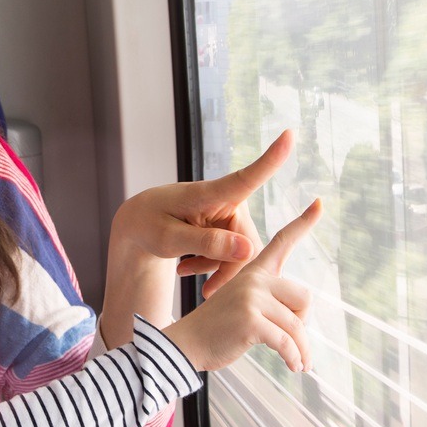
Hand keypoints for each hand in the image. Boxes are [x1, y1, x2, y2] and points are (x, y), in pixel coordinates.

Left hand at [110, 131, 291, 294]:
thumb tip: (248, 251)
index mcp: (209, 193)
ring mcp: (228, 214)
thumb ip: (206, 244)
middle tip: (207, 292)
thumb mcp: (168, 238)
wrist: (137, 223)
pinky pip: (232, 255)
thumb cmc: (148, 224)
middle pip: (247, 241)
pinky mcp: (226, 227)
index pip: (245, 177)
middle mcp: (226, 200)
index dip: (270, 159)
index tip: (289, 133)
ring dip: (218, 269)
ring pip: (242, 253)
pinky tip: (187, 268)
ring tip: (186, 271)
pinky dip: (212, 266)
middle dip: (230, 269)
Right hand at [163, 199, 320, 372]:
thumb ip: (270, 302)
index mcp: (253, 271)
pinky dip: (293, 357)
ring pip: (297, 325)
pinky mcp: (251, 320)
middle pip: (304, 298)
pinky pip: (286, 341)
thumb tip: (304, 319)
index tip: (320, 203)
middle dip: (302, 324)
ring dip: (302, 350)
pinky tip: (293, 366)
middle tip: (293, 342)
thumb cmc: (218, 330)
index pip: (282, 241)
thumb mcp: (244, 306)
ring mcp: (251, 297)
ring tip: (301, 365)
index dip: (303, 222)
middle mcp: (254, 278)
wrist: (186, 346)